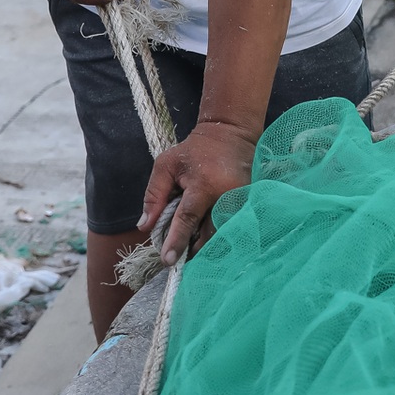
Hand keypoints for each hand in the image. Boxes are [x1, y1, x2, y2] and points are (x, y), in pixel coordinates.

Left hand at [139, 120, 256, 263]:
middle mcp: (226, 195)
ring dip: (206, 242)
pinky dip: (218, 232)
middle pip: (209, 234)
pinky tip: (206, 231)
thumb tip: (145, 226)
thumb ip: (154, 195)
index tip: (167, 260)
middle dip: (193, 248)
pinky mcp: (249, 202)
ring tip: (192, 243)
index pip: (188, 219)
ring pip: (222, 233)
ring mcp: (241, 200)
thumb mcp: (166, 165)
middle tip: (179, 254)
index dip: (176, 241)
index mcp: (204, 185)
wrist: (230, 134)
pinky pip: (231, 226)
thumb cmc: (194, 150)